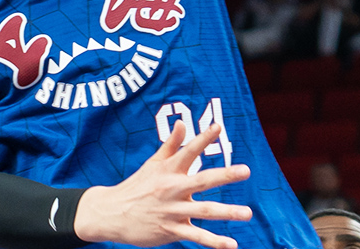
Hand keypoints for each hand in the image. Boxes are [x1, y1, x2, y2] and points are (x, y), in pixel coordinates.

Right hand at [74, 122, 251, 248]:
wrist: (111, 214)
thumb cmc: (137, 185)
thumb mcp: (152, 163)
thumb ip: (171, 144)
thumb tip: (182, 122)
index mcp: (169, 170)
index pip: (189, 151)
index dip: (203, 138)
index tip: (218, 126)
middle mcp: (173, 189)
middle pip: (202, 181)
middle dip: (224, 175)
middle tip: (245, 171)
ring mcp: (172, 211)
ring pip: (204, 211)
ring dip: (227, 212)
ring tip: (247, 213)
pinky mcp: (171, 231)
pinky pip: (196, 236)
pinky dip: (214, 242)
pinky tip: (231, 244)